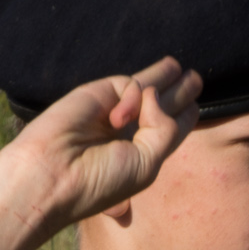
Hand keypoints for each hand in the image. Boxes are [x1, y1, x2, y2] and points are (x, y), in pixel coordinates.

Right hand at [0, 57, 202, 248]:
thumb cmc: (98, 181)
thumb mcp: (147, 164)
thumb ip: (166, 129)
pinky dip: (133, 98)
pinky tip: (119, 119)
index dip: (184, 116)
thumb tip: (156, 93)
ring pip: (145, 87)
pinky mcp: (97, 93)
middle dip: (178, 93)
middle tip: (195, 79)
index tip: (195, 107)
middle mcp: (126, 132)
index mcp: (139, 153)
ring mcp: (111, 111)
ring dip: (163, 77)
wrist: (53, 175)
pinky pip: (130, 84)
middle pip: (159, 105)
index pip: (167, 129)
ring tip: (179, 68)